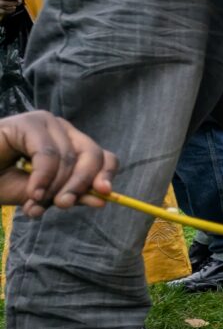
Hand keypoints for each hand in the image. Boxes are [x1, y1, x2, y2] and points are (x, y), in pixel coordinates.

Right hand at [0, 111, 117, 216]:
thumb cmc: (1, 182)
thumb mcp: (43, 196)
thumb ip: (71, 195)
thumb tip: (102, 199)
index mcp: (72, 145)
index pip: (104, 157)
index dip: (107, 174)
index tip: (105, 195)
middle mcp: (63, 130)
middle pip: (92, 155)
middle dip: (80, 185)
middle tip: (63, 205)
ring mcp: (46, 123)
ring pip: (68, 158)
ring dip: (54, 187)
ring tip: (35, 203)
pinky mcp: (27, 123)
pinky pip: (47, 155)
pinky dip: (42, 178)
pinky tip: (32, 193)